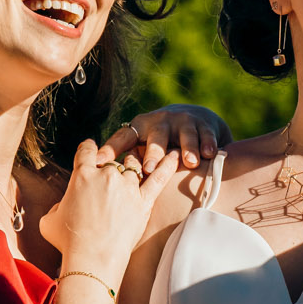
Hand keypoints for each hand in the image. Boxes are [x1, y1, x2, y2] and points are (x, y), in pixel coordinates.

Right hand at [37, 139, 181, 282]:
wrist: (93, 259)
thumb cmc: (68, 242)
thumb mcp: (50, 220)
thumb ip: (56, 207)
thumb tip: (62, 207)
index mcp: (82, 175)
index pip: (86, 150)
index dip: (88, 149)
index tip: (90, 150)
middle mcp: (106, 175)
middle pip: (112, 161)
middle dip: (109, 166)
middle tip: (109, 178)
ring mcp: (128, 187)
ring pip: (133, 167)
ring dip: (134, 166)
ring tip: (136, 166)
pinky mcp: (143, 201)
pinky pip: (159, 178)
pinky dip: (167, 165)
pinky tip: (175, 154)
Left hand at [98, 104, 230, 170]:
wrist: (193, 117)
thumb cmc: (159, 141)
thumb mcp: (142, 145)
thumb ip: (126, 160)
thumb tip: (94, 186)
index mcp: (139, 128)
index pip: (122, 137)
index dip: (110, 149)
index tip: (98, 162)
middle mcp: (159, 122)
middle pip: (155, 137)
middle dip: (153, 152)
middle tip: (149, 168)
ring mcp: (182, 122)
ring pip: (184, 134)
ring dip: (186, 148)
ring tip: (189, 162)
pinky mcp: (203, 124)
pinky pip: (205, 134)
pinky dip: (207, 144)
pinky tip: (209, 155)